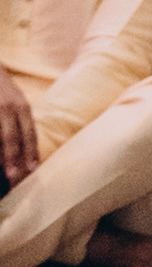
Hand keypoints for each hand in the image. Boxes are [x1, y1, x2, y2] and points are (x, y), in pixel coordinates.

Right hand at [0, 68, 37, 187]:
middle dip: (14, 158)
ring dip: (1, 154)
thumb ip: (19, 120)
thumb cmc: (2, 89)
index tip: (33, 170)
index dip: (31, 152)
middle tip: (15, 177)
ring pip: (0, 136)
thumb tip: (22, 147)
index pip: (29, 133)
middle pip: (12, 137)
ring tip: (3, 171)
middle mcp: (9, 107)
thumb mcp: (14, 102)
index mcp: (22, 107)